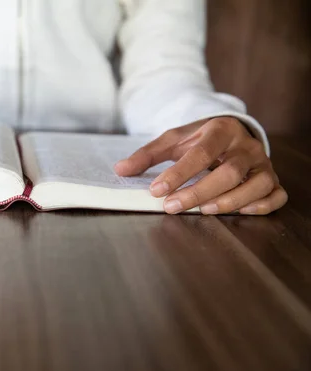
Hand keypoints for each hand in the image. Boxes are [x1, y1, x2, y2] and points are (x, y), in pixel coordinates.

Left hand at [114, 117, 287, 214]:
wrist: (230, 131)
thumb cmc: (198, 139)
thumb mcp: (172, 140)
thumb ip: (147, 155)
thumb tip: (120, 170)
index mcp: (220, 131)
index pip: (200, 154)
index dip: (178, 174)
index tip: (157, 190)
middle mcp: (245, 146)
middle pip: (229, 172)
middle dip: (199, 192)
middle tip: (172, 207)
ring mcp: (262, 163)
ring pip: (257, 184)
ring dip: (232, 201)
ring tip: (205, 211)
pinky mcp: (272, 178)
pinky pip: (277, 194)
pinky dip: (263, 205)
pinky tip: (242, 212)